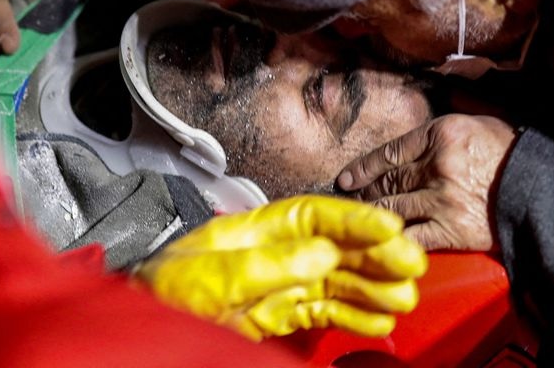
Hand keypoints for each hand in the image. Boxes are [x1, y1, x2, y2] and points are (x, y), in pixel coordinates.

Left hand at [136, 195, 426, 340]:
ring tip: (404, 299)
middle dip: (375, 255)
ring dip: (372, 289)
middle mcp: (274, 253)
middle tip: (412, 266)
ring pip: (336, 282)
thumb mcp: (209, 275)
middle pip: (335, 248)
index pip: (316, 216)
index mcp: (256, 229)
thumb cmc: (161, 294)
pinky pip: (323, 314)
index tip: (391, 229)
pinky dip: (353, 318)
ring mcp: (278, 287)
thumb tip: (323, 254)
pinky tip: (379, 322)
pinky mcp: (278, 318)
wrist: (141, 337)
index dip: (355, 220)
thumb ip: (266, 264)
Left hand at [337, 114, 516, 250]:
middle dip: (366, 193)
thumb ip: (445, 122)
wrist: (542, 189)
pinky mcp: (450, 230)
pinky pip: (412, 236)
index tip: (346, 179)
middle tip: (352, 201)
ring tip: (363, 220)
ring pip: (392, 208)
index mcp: (441, 134)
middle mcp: (436, 165)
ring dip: (374, 215)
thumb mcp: (478, 120)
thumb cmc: (512, 152)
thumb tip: (422, 120)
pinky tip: (382, 242)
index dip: (363, 167)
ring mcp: (441, 200)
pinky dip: (394, 240)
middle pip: (388, 181)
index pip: (389, 152)